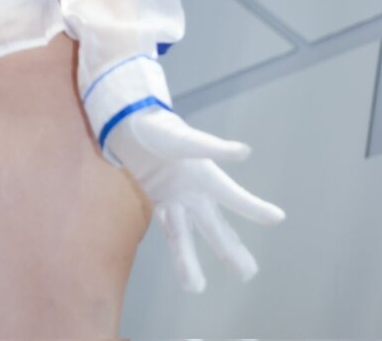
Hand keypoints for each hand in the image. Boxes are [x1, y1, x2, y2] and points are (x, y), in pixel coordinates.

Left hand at [106, 106, 284, 292]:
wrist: (134, 124)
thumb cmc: (162, 128)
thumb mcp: (184, 138)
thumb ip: (212, 147)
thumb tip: (243, 152)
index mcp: (206, 175)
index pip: (234, 197)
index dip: (254, 208)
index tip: (278, 218)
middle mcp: (195, 191)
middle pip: (215, 226)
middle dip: (230, 250)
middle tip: (247, 274)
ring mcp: (177, 197)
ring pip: (187, 234)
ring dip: (190, 259)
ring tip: (197, 288)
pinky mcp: (159, 199)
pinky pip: (168, 227)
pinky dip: (176, 245)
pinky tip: (183, 268)